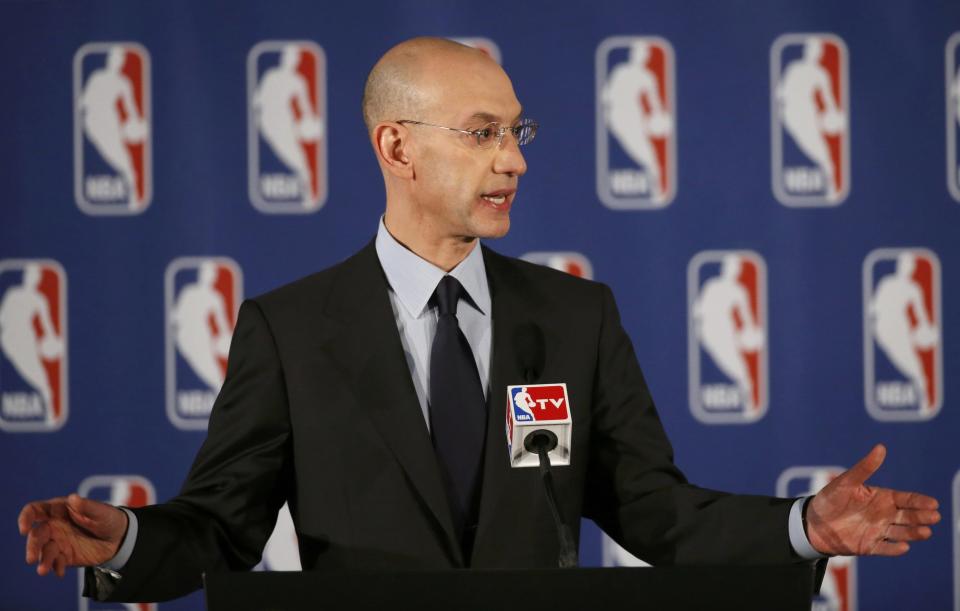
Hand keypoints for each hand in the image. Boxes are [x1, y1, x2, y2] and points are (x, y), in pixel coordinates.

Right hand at [18, 494, 127, 576]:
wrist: (120, 537)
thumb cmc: (108, 517)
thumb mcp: (101, 510)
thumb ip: (86, 506)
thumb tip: (73, 498)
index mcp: (58, 510)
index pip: (34, 511)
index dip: (25, 518)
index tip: (24, 528)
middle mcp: (54, 526)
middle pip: (36, 534)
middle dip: (32, 546)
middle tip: (31, 558)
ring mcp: (58, 542)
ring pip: (43, 551)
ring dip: (42, 560)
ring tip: (43, 570)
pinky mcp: (64, 556)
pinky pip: (56, 562)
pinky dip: (56, 567)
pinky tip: (60, 572)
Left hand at [805, 444, 940, 555]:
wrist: (814, 522)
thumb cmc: (831, 498)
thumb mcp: (847, 481)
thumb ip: (865, 467)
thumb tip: (881, 447)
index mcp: (882, 498)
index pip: (906, 499)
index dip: (920, 501)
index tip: (933, 503)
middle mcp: (884, 515)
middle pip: (908, 516)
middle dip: (922, 517)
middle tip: (934, 516)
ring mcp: (878, 531)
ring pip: (901, 532)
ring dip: (914, 533)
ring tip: (925, 532)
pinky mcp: (870, 546)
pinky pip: (885, 548)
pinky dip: (894, 548)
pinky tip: (903, 546)